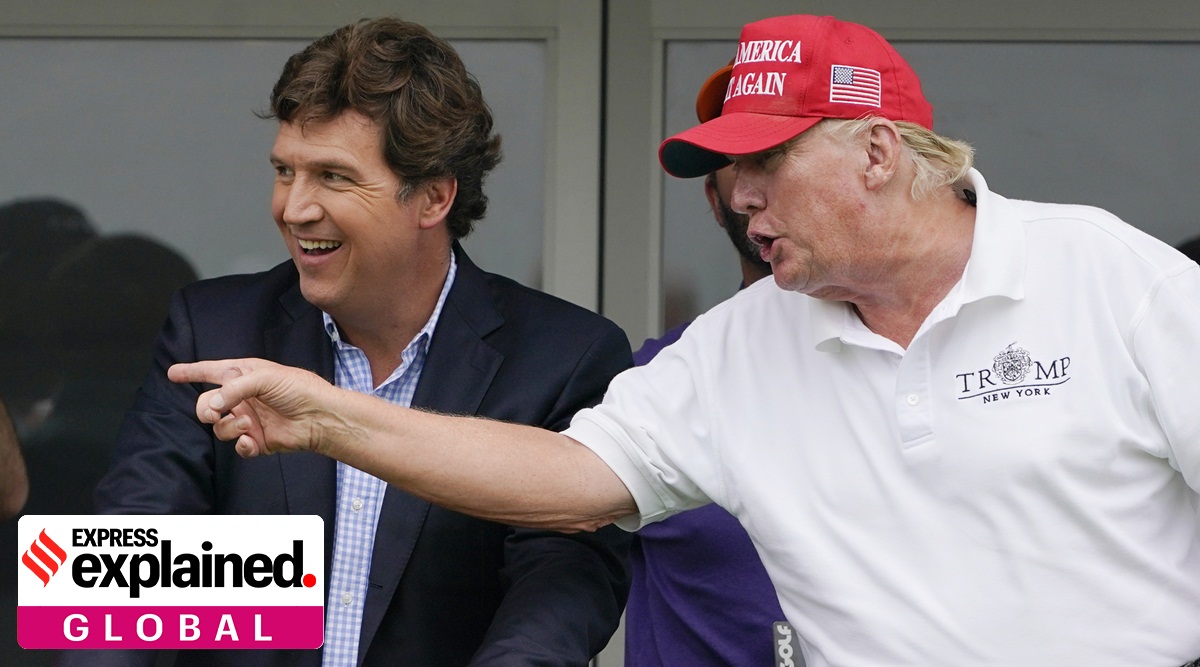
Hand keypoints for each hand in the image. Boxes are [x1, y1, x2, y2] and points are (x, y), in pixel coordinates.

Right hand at [167, 358, 333, 457]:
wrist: (320, 416)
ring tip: (248, 424)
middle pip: (207, 405)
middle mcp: (243, 398)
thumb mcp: (264, 377)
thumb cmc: (299, 388)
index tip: (173, 372)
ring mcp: (249, 419)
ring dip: (229, 426)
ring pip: (219, 427)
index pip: (212, 371)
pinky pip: (237, 446)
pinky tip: (252, 439)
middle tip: (214, 413)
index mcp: (244, 376)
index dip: (192, 371)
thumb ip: (233, 389)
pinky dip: (241, 444)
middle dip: (205, 410)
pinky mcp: (257, 440)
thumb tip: (211, 406)